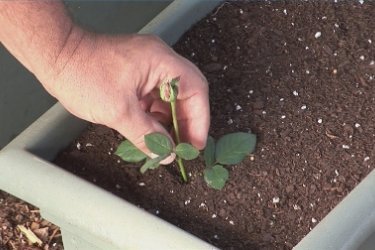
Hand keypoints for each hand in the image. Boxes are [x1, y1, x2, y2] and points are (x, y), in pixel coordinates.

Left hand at [45, 30, 209, 159]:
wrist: (56, 57)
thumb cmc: (81, 73)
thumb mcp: (118, 111)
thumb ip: (147, 135)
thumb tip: (166, 152)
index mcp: (161, 61)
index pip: (195, 90)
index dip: (199, 120)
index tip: (194, 144)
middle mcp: (159, 60)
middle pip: (187, 93)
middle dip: (187, 122)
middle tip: (183, 147)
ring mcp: (149, 66)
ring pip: (171, 97)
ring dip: (171, 121)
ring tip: (168, 144)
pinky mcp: (138, 74)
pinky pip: (156, 97)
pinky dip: (156, 116)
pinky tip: (153, 132)